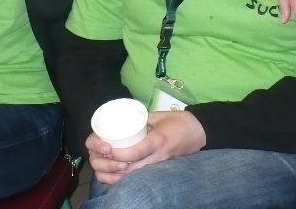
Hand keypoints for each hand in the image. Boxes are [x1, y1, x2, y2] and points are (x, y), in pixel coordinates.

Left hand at [86, 111, 205, 184]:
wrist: (199, 133)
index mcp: (158, 141)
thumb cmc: (178, 121)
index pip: (136, 152)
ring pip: (132, 178)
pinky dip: (122, 180)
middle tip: (95, 156)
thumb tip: (121, 120)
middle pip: (130, 169)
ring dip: (112, 176)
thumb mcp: (159, 115)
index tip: (105, 148)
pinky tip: (110, 176)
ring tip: (98, 167)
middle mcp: (158, 157)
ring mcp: (159, 166)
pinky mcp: (158, 170)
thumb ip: (140, 118)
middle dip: (109, 165)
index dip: (118, 154)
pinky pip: (138, 179)